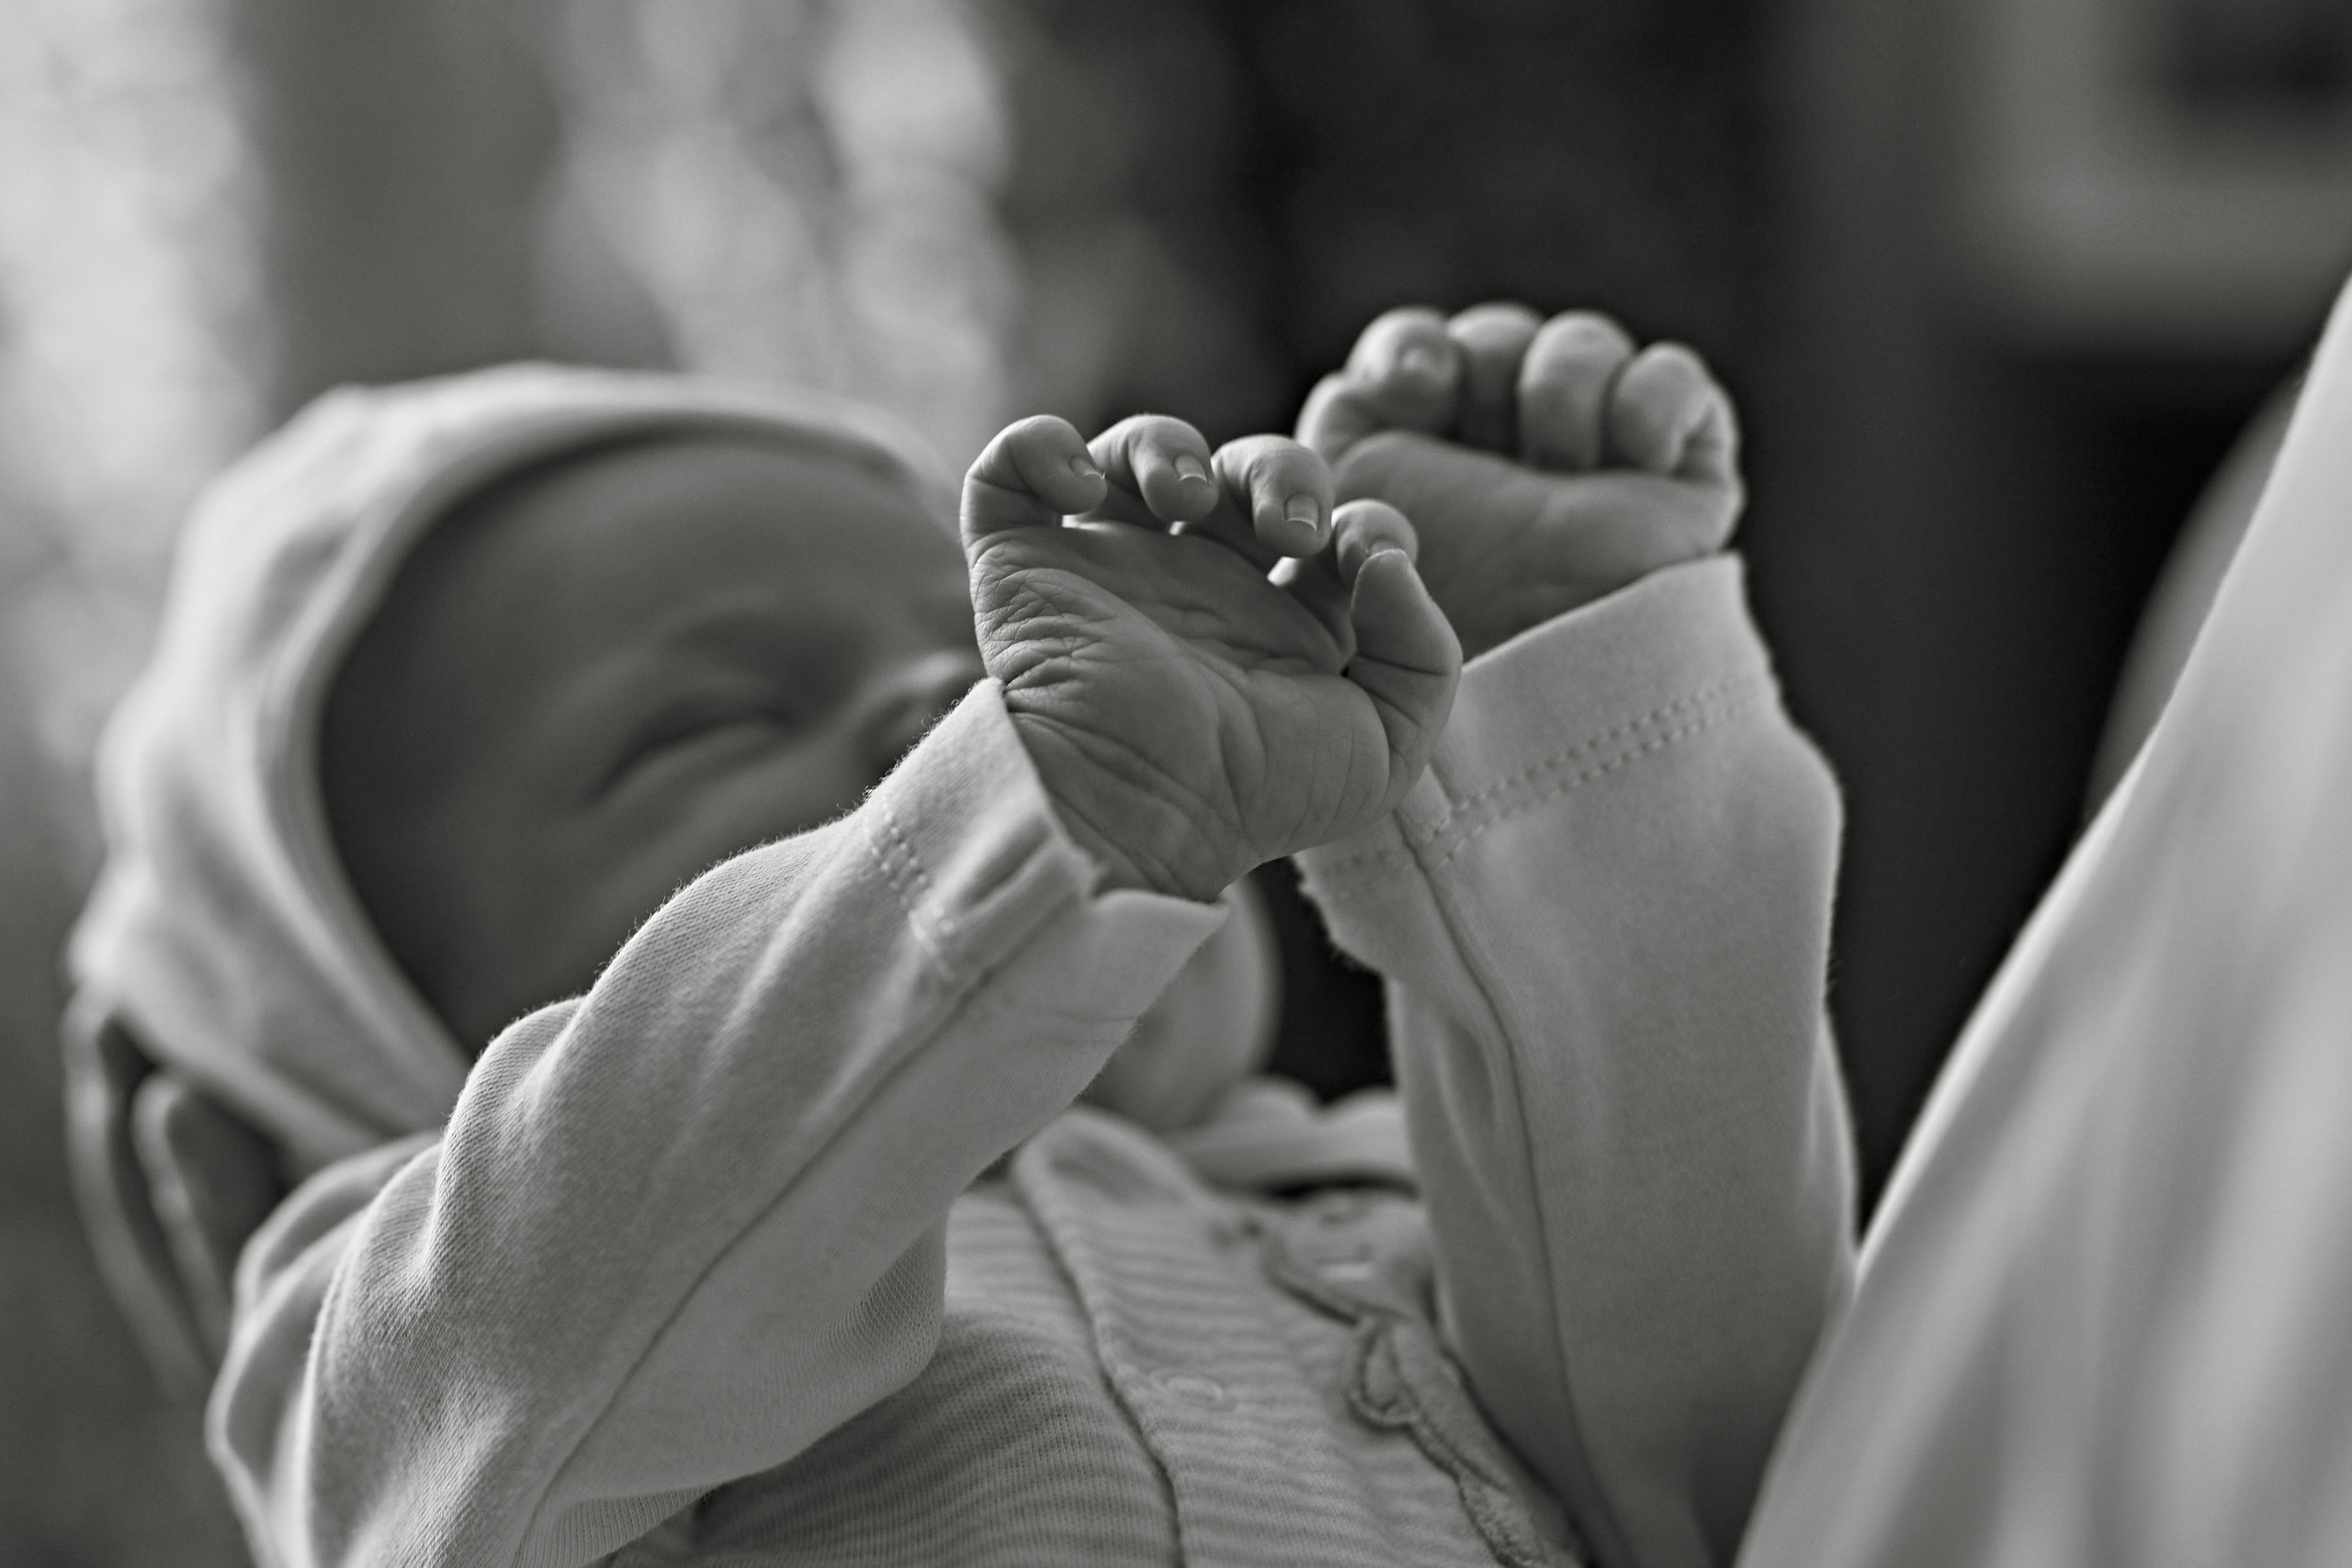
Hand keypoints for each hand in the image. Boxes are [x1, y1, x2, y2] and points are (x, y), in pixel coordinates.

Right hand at [964, 414, 1460, 902]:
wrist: (1138, 808)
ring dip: (1168, 444)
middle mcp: (1199, 585)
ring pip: (1137, 450)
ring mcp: (1109, 570)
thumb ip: (1424, 655)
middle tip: (1285, 528)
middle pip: (1245, 470)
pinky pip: (1011, 472)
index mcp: (1282, 623)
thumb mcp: (1384, 748)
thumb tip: (1385, 560)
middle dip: (1279, 469)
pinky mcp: (1025, 565)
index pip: (1336, 527)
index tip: (1359, 554)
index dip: (1366, 520)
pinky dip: (1041, 447)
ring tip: (1185, 497)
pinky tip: (1083, 488)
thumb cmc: (1255, 796)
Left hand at [1296, 303, 1742, 659]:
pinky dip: (1650, 403)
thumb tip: (1334, 406)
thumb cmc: (1436, 615)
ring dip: (1563, 393)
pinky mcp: (1681, 461)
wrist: (1548, 676)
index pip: (1415, 350)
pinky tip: (1631, 459)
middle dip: (1488, 370)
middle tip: (1489, 429)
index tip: (1415, 387)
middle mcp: (1501, 440)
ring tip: (1560, 469)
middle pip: (1494, 336)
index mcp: (1419, 454)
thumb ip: (1308, 468)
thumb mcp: (1343, 535)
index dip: (1413, 351)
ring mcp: (1595, 446)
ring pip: (1580, 343)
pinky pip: (1673, 376)